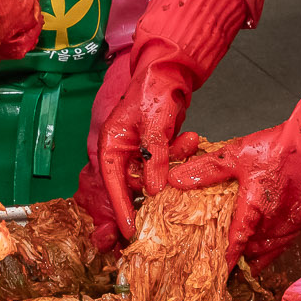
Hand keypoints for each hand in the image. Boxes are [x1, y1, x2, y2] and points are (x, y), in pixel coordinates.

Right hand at [93, 60, 198, 235]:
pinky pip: (168, 164)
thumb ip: (156, 158)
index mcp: (111, 144)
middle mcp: (122, 151)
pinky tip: (190, 138)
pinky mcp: (157, 149)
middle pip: (135, 184)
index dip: (122, 209)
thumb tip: (155, 191)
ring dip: (173, 163)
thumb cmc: (154, 90)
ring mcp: (140, 151)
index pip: (113, 183)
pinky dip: (180, 154)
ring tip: (186, 141)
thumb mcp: (155, 125)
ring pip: (156, 175)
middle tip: (167, 199)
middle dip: (155, 185)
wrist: (170, 69)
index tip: (131, 231)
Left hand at [166, 123, 300, 267]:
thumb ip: (206, 170)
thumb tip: (176, 179)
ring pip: (265, 253)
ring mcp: (287, 225)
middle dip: (235, 260)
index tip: (212, 274)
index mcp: (254, 208)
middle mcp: (271, 222)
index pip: (235, 243)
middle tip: (217, 267)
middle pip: (250, 252)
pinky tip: (257, 256)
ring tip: (234, 267)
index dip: (224, 261)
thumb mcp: (234, 155)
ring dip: (250, 259)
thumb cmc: (276, 149)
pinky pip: (280, 248)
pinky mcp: (298, 223)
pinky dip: (267, 255)